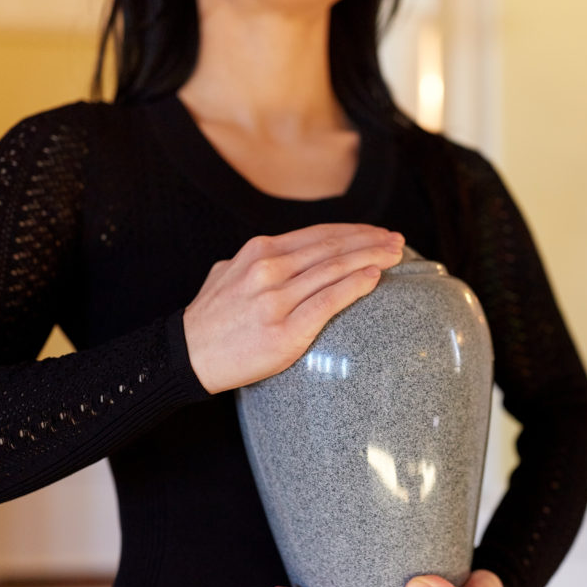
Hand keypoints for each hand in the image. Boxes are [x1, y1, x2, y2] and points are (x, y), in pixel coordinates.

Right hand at [183, 223, 403, 393]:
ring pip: (334, 269)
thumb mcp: (228, 272)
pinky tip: (374, 277)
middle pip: (332, 247)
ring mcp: (276, 299)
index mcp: (259, 251)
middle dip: (371, 241)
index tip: (379, 233)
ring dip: (371, 258)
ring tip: (395, 255)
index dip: (355, 231)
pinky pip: (327, 301)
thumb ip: (256, 260)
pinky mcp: (284, 331)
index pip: (319, 234)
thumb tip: (282, 253)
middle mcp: (269, 268)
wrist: (187, 355)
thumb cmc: (212, 318)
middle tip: (399, 241)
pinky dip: (353, 285)